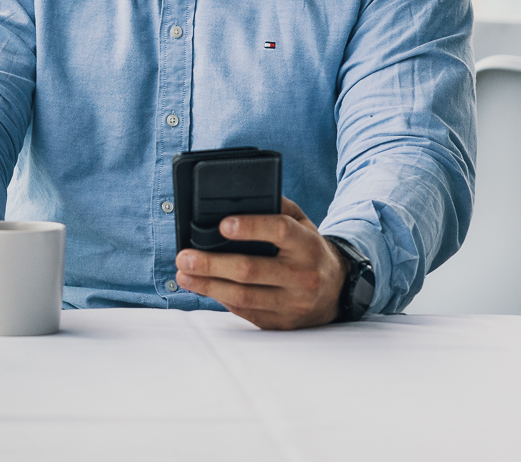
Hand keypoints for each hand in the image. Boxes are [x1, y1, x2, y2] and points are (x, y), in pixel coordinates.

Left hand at [173, 197, 345, 329]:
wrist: (337, 292)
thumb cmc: (309, 250)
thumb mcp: (302, 223)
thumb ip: (276, 206)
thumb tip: (237, 198)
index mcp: (308, 245)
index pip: (279, 231)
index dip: (251, 227)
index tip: (222, 224)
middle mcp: (302, 276)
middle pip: (251, 270)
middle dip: (211, 263)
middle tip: (184, 256)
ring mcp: (292, 303)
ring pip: (243, 296)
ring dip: (207, 285)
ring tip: (184, 274)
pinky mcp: (282, 323)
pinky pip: (245, 312)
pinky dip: (220, 298)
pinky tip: (203, 287)